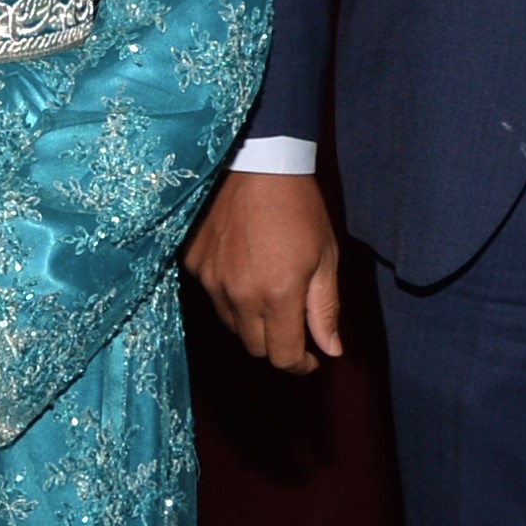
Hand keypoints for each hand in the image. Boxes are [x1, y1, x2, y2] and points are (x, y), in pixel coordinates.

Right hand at [185, 170, 343, 373]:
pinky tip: (243, 268)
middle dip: (277, 343)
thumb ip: (325, 309)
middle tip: (292, 324)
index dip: (300, 364)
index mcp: (278, 296)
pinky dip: (229, 294)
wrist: (257, 161)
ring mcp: (212, 281)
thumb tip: (331, 350)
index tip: (311, 358)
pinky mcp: (194, 264)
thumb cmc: (299, 207)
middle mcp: (240, 296)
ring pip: (232, 325)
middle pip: (255, 348)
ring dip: (252, 320)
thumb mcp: (325, 257)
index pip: (283, 357)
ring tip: (267, 290)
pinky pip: (213, 296)